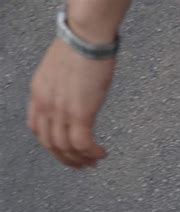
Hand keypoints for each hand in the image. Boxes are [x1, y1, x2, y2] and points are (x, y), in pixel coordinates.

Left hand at [27, 37, 114, 168]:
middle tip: (82, 164)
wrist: (86, 38)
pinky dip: (92, 153)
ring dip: (81, 160)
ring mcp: (61, 111)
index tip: (65, 150)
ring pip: (66, 148)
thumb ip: (59, 91)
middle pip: (51, 144)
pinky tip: (102, 153)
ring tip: (94, 161)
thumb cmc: (79, 47)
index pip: (37, 129)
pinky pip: (83, 144)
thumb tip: (73, 102)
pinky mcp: (80, 114)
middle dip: (67, 159)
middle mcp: (45, 105)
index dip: (51, 145)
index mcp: (38, 94)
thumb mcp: (59, 72)